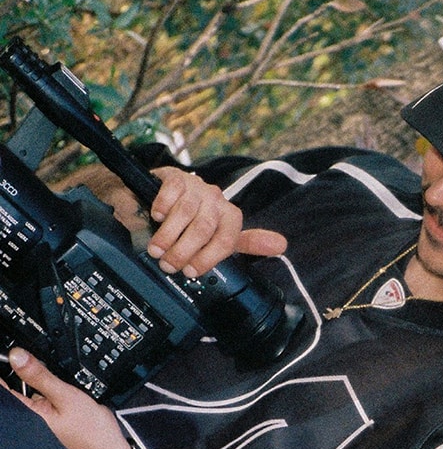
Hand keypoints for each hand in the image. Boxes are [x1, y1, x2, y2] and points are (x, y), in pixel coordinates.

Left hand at [5, 348, 130, 448]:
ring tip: (60, 387)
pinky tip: (65, 396)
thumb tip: (17, 357)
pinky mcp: (52, 422)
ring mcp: (41, 422)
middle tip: (40, 367)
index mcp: (28, 413)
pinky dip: (51, 394)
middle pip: (17, 389)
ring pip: (32, 394)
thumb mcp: (66, 396)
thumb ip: (40, 376)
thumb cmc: (91, 433)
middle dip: (25, 375)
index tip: (10, 359)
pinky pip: (44, 402)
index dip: (4, 372)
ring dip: (41, 385)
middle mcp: (30, 420)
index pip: (3, 389)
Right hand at [144, 167, 286, 275]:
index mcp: (230, 217)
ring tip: (156, 250)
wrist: (163, 197)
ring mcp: (196, 187)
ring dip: (168, 236)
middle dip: (184, 251)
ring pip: (185, 214)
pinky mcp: (175, 177)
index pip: (226, 241)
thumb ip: (248, 243)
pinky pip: (170, 195)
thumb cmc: (192, 222)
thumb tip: (282, 245)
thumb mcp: (220, 235)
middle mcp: (216, 200)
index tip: (190, 271)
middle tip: (168, 264)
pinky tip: (156, 217)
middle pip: (204, 229)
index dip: (207, 259)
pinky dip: (161, 209)